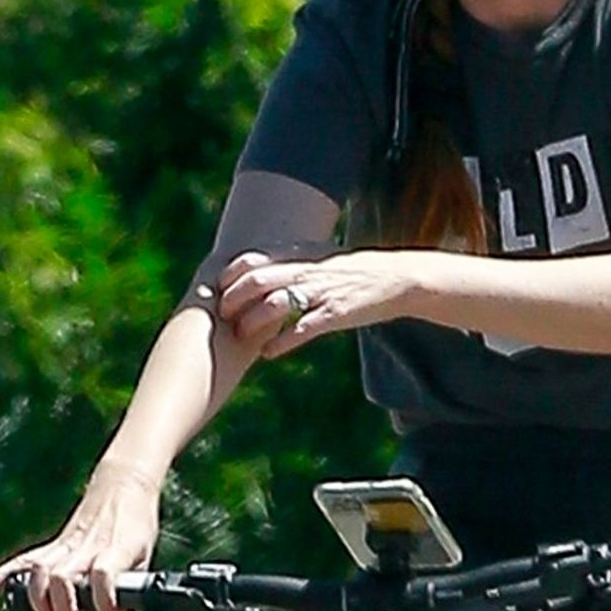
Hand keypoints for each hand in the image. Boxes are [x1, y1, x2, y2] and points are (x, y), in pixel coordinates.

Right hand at [0, 463, 160, 610]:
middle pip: (63, 578)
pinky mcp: (55, 544)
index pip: (103, 577)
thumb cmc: (137, 522)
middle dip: (65, 606)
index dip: (107, 602)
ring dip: (39, 598)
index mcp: (114, 549)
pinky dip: (4, 575)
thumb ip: (135, 584)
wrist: (124, 484)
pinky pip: (25, 560)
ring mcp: (67, 545)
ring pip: (40, 570)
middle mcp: (86, 548)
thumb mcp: (146, 553)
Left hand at [217, 250, 415, 357]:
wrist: (395, 279)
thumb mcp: (320, 259)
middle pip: (256, 282)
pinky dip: (281, 342)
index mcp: (299, 256)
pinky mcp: (335, 314)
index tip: (215, 290)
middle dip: (233, 300)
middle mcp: (305, 271)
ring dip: (252, 323)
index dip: (228, 276)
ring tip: (243, 338)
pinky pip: (302, 329)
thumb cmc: (353, 271)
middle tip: (223, 318)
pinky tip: (268, 353)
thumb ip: (290, 263)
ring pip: (274, 305)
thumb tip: (259, 270)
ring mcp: (320, 292)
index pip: (252, 260)